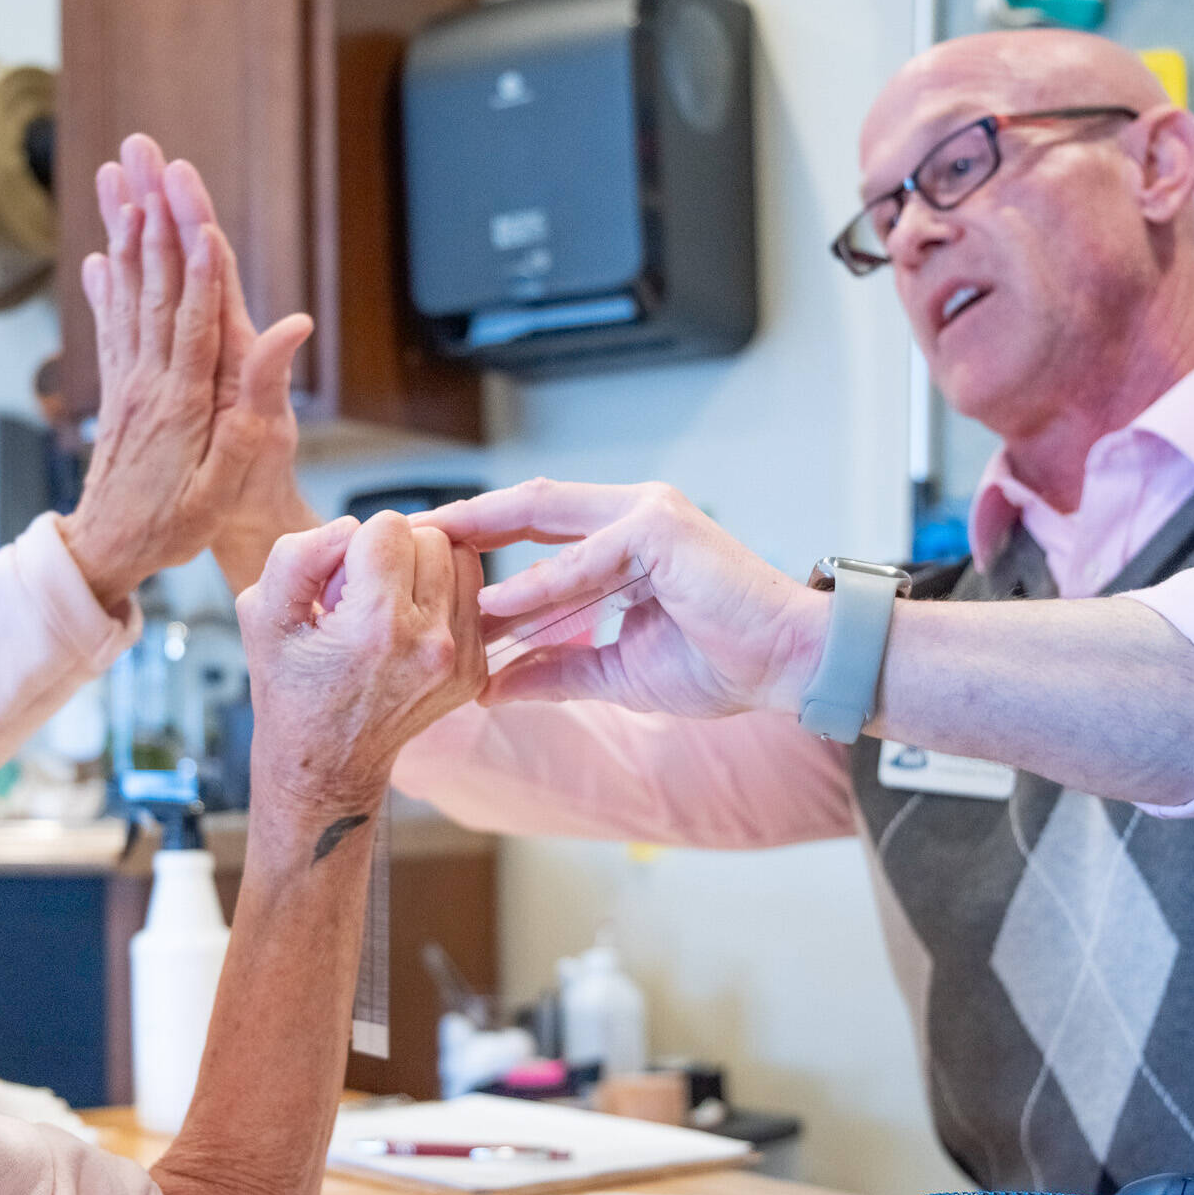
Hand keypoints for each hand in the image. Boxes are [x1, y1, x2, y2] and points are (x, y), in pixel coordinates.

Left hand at [57, 135, 313, 607]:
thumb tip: (284, 342)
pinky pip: (112, 325)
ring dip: (127, 234)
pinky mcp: (117, 390)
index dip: (200, 265)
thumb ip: (251, 413)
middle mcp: (150, 380)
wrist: (108, 551)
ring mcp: (128, 381)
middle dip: (155, 219)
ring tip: (120, 183)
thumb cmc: (176, 525)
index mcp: (184, 402)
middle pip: (157, 286)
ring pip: (130, 294)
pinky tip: (102, 254)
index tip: (197, 213)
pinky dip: (108, 285)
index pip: (195, 319)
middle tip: (146, 163)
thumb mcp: (225, 483)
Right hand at [238, 512, 486, 822]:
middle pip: (431, 537)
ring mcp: (461, 660)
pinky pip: (473, 595)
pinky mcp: (476, 670)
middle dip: (393, 553)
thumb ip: (298, 556)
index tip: (337, 585)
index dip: (354, 546)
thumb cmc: (291, 691)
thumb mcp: (262, 616)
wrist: (327, 765)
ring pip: (461, 558)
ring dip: (424, 569)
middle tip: (360, 597)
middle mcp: (431, 643)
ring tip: (386, 608)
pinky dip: (441, 598)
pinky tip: (406, 628)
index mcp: (378, 627)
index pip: (388, 526)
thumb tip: (348, 528)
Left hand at [416, 479, 822, 718]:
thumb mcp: (613, 673)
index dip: (475, 537)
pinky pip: (588, 558)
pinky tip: (496, 603)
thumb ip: (554, 671)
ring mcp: (649, 514)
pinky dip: (540, 582)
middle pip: (527, 506)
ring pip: (548, 524)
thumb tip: (488, 688)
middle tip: (403, 537)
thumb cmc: (720, 664)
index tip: (421, 557)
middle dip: (464, 521)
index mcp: (622, 537)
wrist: (789, 668)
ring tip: (427, 557)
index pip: (531, 526)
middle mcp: (632, 513)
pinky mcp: (664, 531)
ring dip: (487, 545)